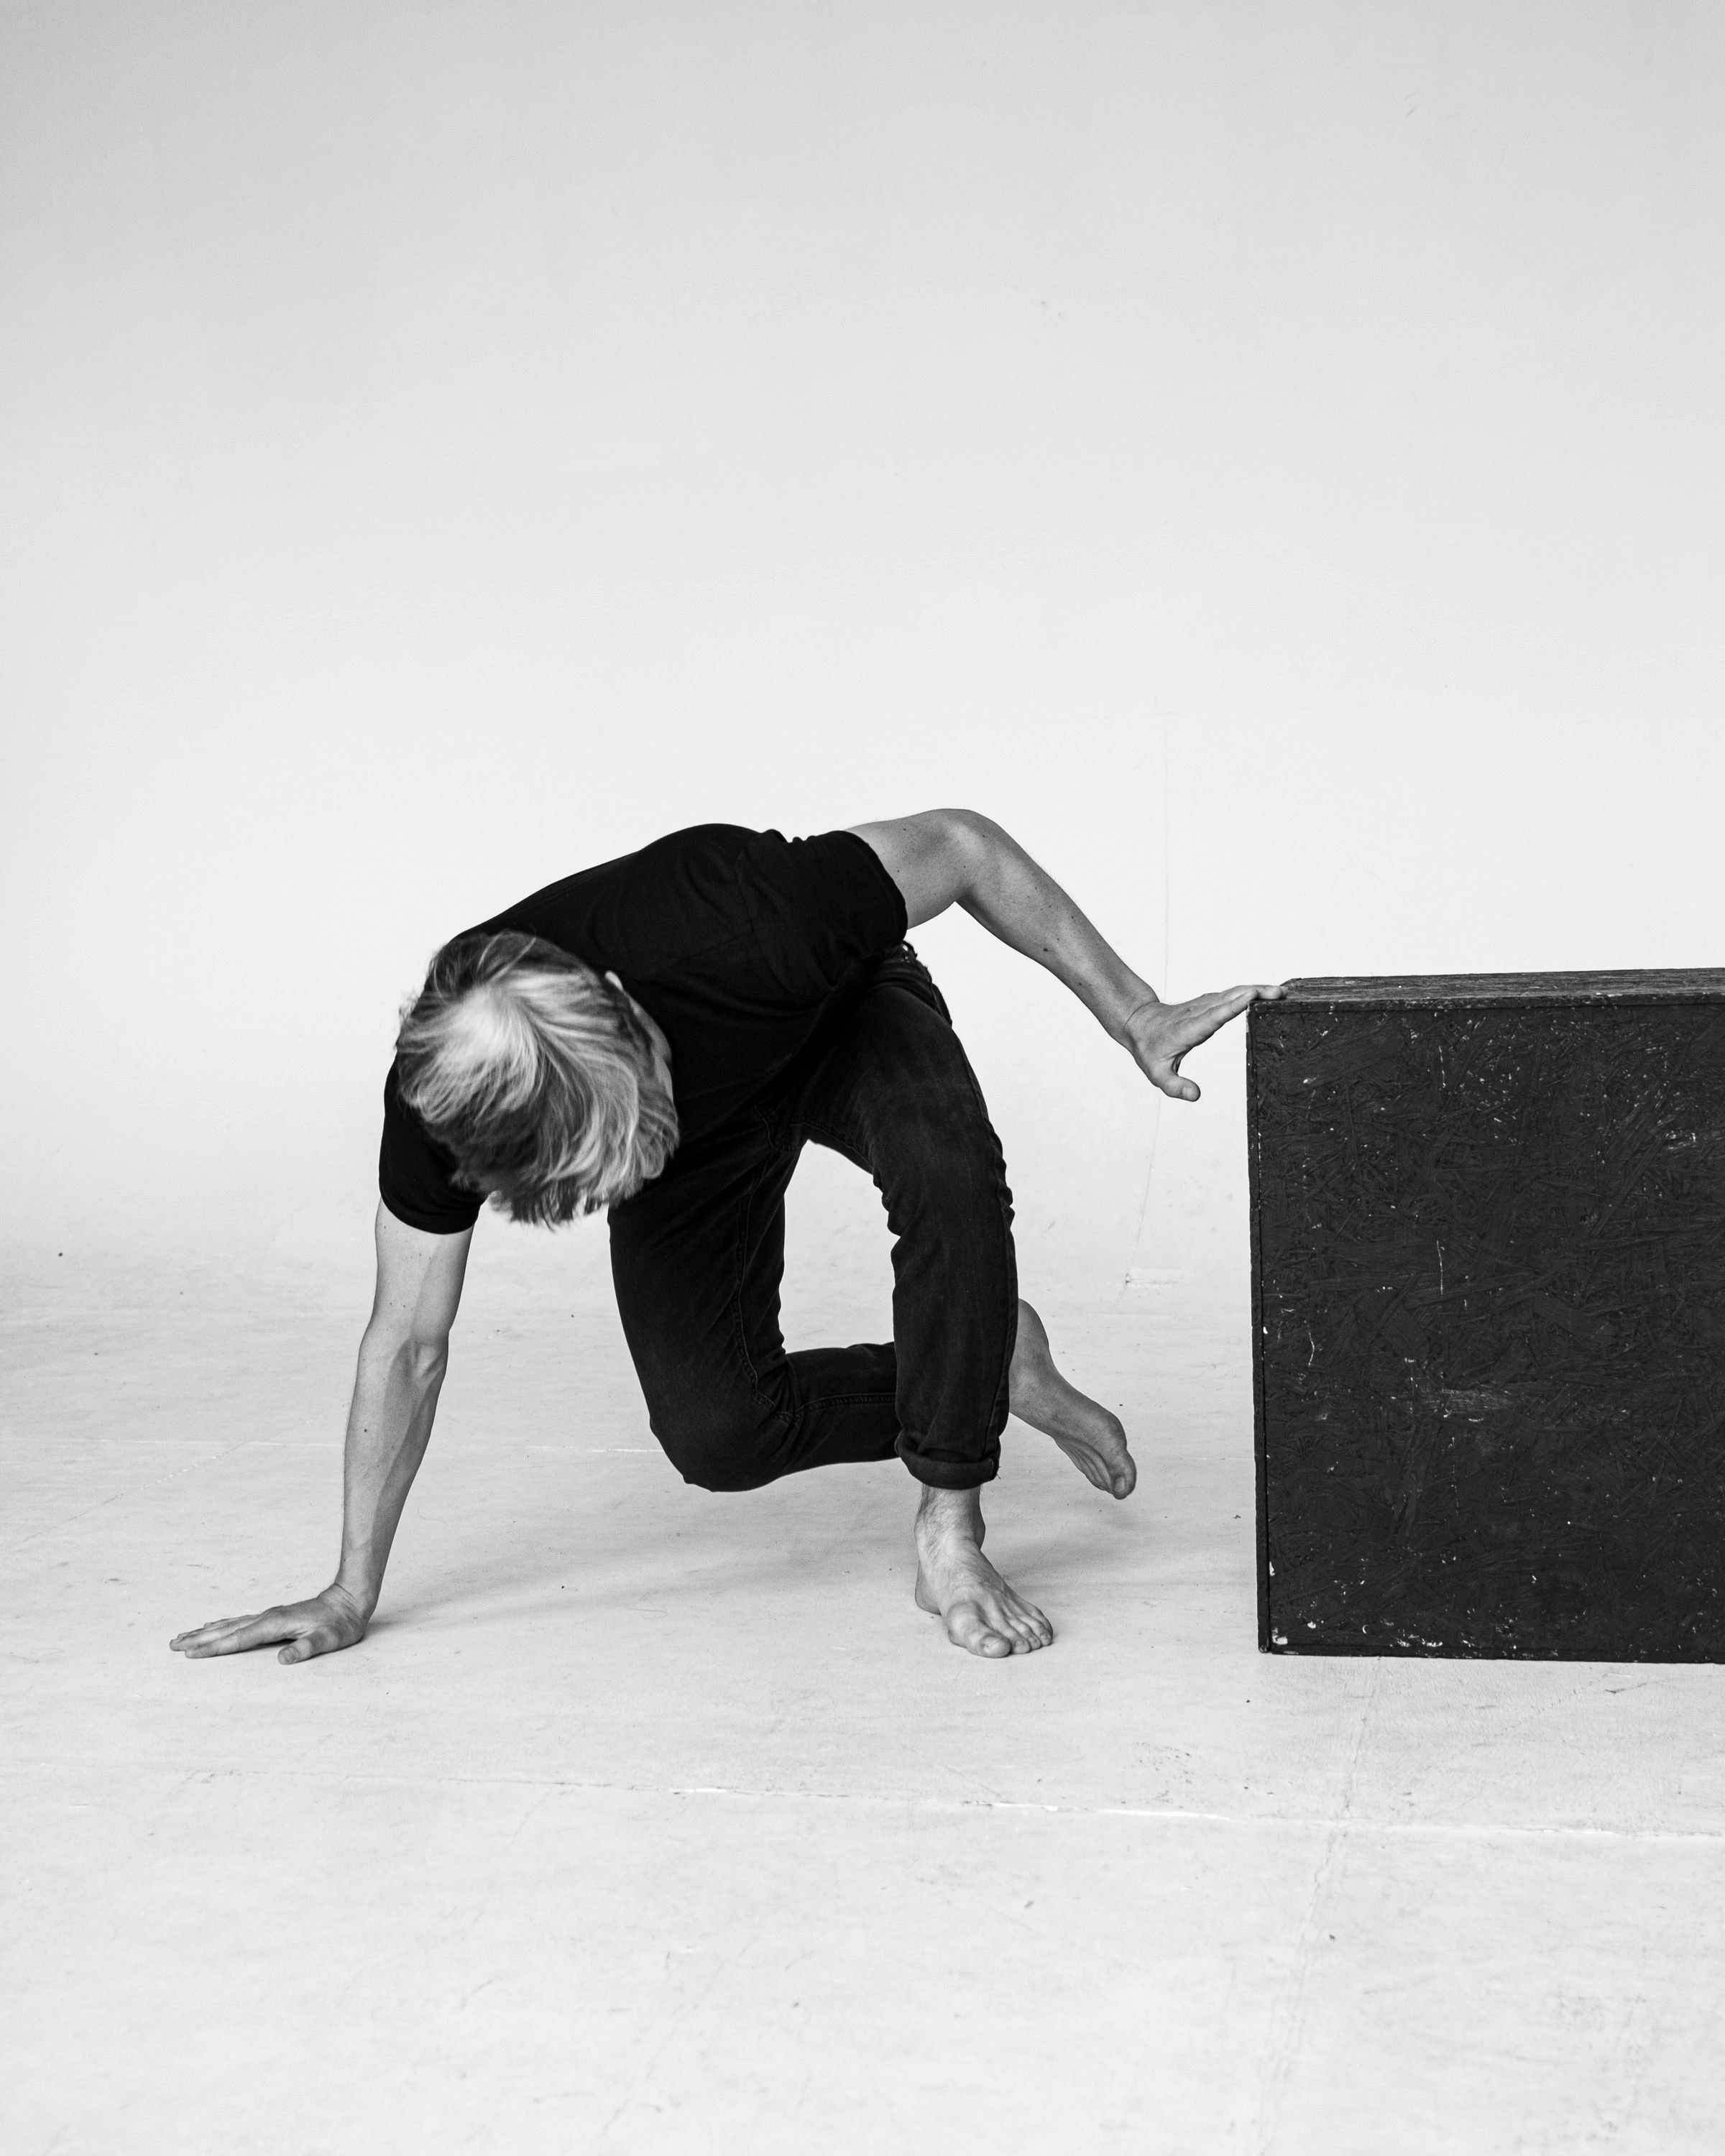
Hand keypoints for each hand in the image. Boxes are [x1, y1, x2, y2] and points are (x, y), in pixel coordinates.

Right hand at [169, 1582, 371, 1665]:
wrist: (349, 1601)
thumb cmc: (340, 1624)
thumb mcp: (329, 1640)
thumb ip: (306, 1649)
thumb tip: (282, 1659)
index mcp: (275, 1624)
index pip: (238, 1639)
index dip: (214, 1648)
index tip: (190, 1654)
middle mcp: (267, 1617)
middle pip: (226, 1630)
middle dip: (199, 1640)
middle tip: (172, 1645)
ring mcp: (268, 1616)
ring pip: (229, 1624)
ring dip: (205, 1632)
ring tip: (182, 1637)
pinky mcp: (271, 1617)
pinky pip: (238, 1622)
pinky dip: (221, 1625)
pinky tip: (212, 1627)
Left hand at [1122, 982, 1284, 1101]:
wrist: (1138, 1023)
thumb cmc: (1148, 1049)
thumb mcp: (1157, 1074)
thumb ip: (1175, 1087)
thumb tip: (1195, 1096)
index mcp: (1190, 1029)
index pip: (1214, 1016)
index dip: (1234, 1006)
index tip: (1252, 995)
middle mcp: (1200, 1013)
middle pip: (1230, 999)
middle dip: (1255, 994)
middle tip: (1280, 994)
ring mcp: (1205, 1005)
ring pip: (1233, 993)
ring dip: (1257, 990)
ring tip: (1281, 992)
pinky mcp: (1209, 1002)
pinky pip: (1232, 994)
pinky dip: (1251, 991)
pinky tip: (1266, 992)